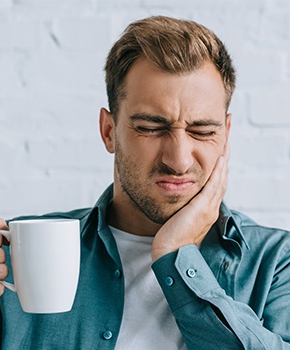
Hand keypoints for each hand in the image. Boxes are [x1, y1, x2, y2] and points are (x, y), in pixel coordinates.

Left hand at [152, 143, 229, 261]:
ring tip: (226, 145)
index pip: (217, 185)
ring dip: (224, 161)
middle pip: (222, 179)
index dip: (219, 169)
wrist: (169, 254)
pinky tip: (220, 159)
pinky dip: (218, 172)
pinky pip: (214, 185)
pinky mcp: (202, 209)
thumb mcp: (179, 219)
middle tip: (226, 143)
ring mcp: (209, 209)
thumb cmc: (171, 238)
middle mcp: (211, 209)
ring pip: (221, 180)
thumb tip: (179, 199)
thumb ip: (183, 208)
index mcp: (207, 211)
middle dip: (224, 160)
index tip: (219, 155)